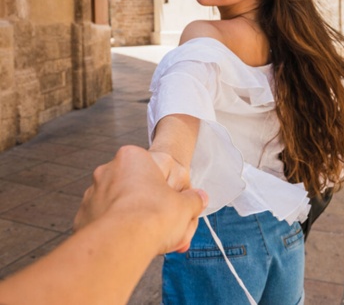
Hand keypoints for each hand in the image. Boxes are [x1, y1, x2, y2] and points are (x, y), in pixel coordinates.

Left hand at [74, 145, 206, 253]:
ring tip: (153, 242)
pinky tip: (133, 247)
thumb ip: (194, 199)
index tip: (179, 211)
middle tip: (169, 231)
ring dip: (137, 222)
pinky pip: (107, 225)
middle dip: (155, 211)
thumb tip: (200, 198)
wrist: (121, 244)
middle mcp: (107, 171)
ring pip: (122, 209)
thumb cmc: (154, 215)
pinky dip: (119, 234)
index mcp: (132, 157)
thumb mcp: (185, 204)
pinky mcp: (82, 218)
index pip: (158, 174)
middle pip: (138, 191)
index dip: (173, 194)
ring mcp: (92, 194)